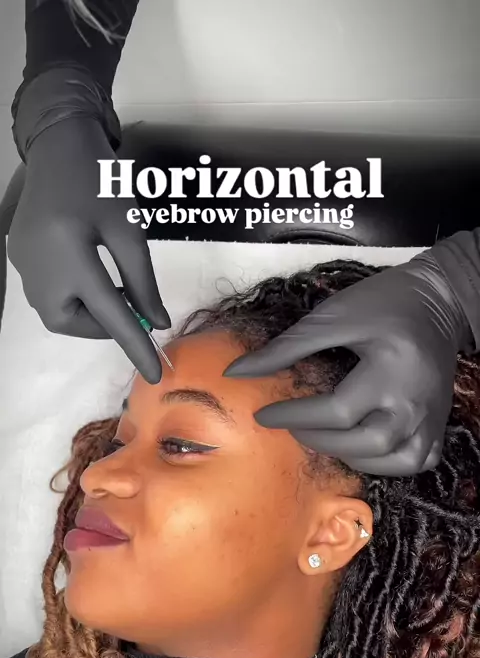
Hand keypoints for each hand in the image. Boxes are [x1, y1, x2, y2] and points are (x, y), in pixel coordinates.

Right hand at [7, 117, 169, 383]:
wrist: (58, 145)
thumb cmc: (101, 182)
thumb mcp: (129, 231)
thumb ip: (143, 282)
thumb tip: (156, 323)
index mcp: (71, 256)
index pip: (109, 316)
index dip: (134, 346)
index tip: (154, 373)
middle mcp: (38, 267)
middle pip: (73, 322)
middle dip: (104, 325)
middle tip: (130, 308)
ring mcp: (23, 264)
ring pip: (57, 314)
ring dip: (88, 313)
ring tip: (111, 291)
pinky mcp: (18, 257)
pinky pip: (47, 295)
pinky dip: (73, 297)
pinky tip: (90, 277)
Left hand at [224, 258, 469, 475]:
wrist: (439, 300)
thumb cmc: (384, 302)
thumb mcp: (333, 316)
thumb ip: (287, 347)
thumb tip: (238, 372)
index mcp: (390, 370)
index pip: (337, 410)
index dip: (294, 416)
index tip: (262, 414)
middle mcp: (415, 401)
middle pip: (367, 443)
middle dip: (322, 440)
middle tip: (294, 427)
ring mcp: (431, 417)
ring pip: (396, 461)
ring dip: (354, 458)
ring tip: (326, 438)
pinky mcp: (439, 423)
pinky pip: (419, 461)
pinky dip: (391, 464)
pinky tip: (365, 450)